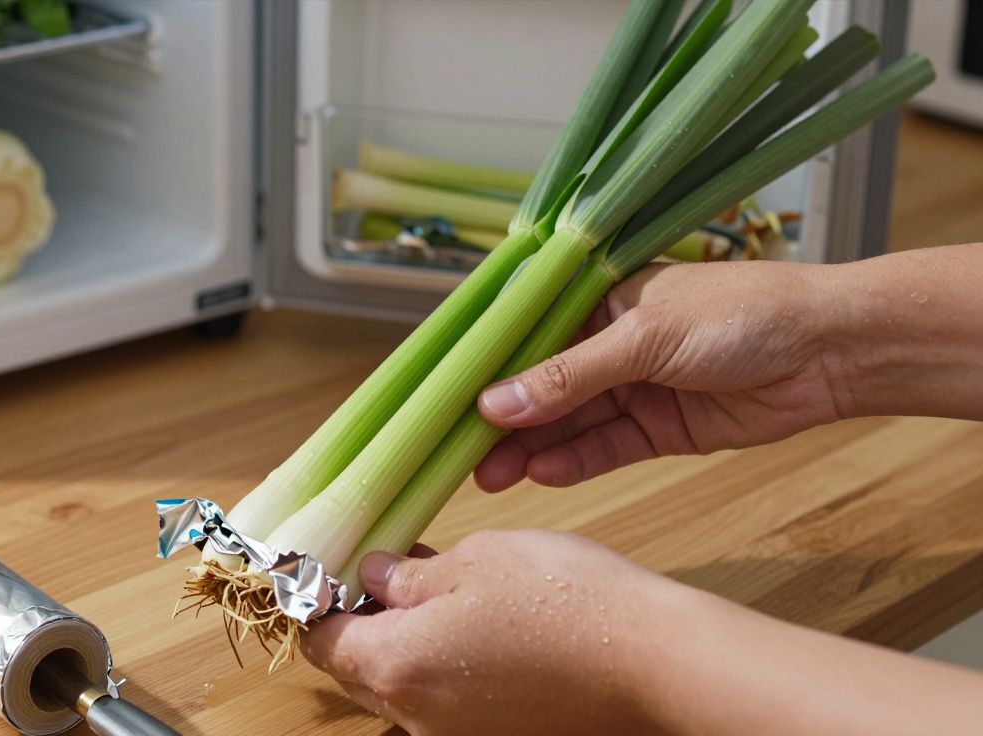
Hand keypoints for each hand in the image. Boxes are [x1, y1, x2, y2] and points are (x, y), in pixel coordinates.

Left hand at [301, 530, 685, 735]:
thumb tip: (374, 575)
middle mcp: (416, 717)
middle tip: (386, 570)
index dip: (320, 598)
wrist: (651, 660)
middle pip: (355, 670)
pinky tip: (473, 625)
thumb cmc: (563, 600)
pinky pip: (442, 702)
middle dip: (359, 620)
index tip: (334, 565)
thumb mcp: (474, 560)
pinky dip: (441, 665)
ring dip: (402, 642)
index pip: (320, 641)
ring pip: (400, 687)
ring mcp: (456, 735)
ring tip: (436, 589)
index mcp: (396, 666)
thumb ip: (407, 575)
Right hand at [475, 260, 854, 489]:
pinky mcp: (659, 428)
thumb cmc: (742, 313)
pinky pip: (605, 447)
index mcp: (598, 298)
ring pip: (568, 422)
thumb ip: (569, 375)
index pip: (526, 333)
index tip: (441, 396)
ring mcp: (634, 386)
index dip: (484, 366)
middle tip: (459, 452)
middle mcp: (609, 342)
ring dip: (530, 448)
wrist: (831, 351)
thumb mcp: (644, 336)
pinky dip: (575, 462)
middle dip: (501, 419)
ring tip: (489, 474)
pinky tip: (540, 474)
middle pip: (540, 385)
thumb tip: (496, 403)